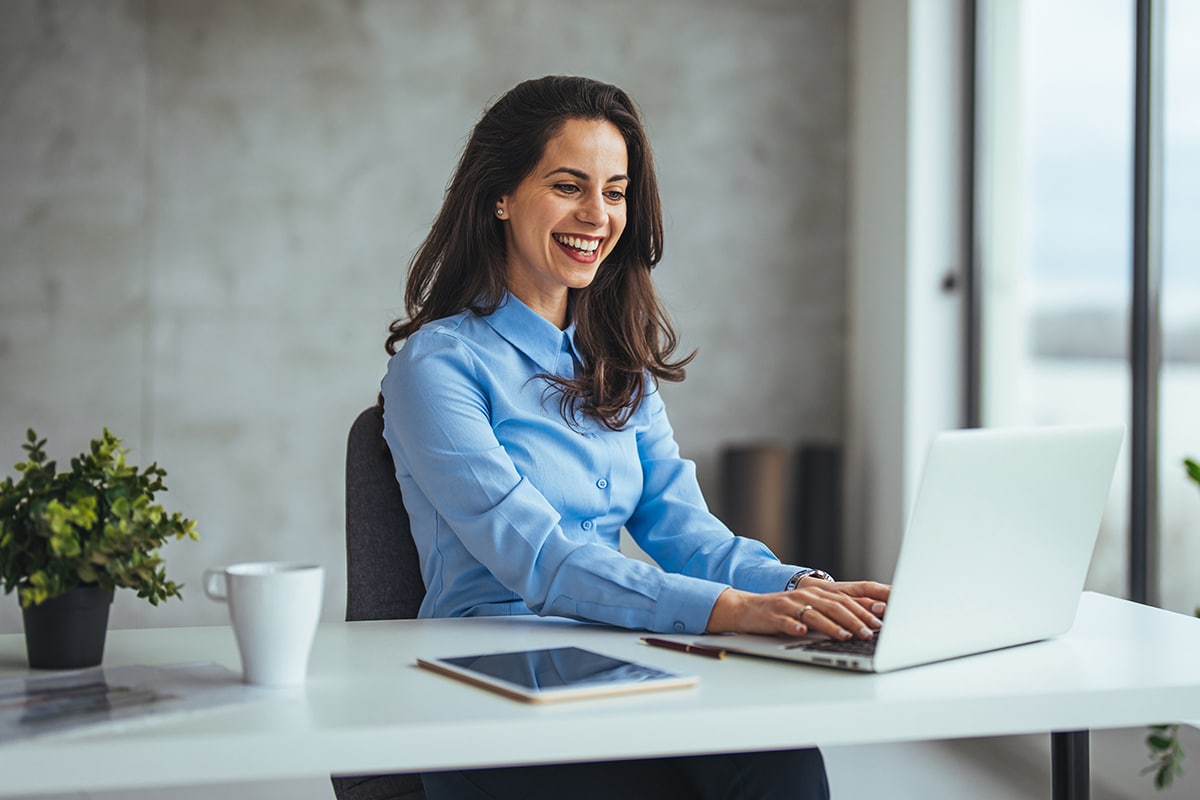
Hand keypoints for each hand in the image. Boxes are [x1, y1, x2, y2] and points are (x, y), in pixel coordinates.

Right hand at [705, 578, 890, 637]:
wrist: (746, 608)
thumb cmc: (782, 612)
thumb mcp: (808, 610)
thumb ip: (830, 615)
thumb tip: (859, 626)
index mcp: (816, 593)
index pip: (845, 601)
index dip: (864, 610)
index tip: (881, 622)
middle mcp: (805, 596)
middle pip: (834, 606)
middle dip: (854, 620)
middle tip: (869, 632)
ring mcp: (788, 605)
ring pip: (814, 614)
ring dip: (831, 626)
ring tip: (845, 636)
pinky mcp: (773, 615)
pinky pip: (786, 621)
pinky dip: (795, 627)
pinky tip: (803, 633)